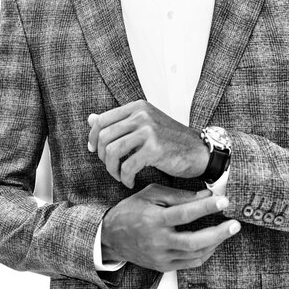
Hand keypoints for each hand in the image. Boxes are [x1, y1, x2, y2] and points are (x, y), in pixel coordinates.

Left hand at [88, 100, 208, 187]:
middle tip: (110, 166)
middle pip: (104, 136)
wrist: (198, 151)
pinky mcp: (154, 149)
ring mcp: (149, 131)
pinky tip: (130, 181)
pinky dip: (125, 178)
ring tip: (119, 176)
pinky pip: (127, 166)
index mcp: (137, 107)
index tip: (93, 150)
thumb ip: (118, 122)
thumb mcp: (144, 125)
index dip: (93, 137)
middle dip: (101, 156)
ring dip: (111, 169)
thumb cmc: (170, 140)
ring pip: (112, 151)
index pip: (102, 120)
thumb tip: (91, 118)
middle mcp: (142, 115)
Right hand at [101, 184, 240, 271]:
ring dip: (215, 242)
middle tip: (235, 223)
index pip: (185, 213)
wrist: (111, 236)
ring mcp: (160, 257)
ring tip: (227, 230)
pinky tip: (212, 241)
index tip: (223, 200)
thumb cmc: (132, 209)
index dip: (206, 207)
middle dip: (218, 233)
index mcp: (154, 219)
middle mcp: (158, 241)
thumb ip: (178, 195)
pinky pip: (189, 263)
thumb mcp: (151, 193)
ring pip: (195, 254)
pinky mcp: (163, 266)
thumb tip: (205, 194)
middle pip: (194, 241)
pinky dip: (204, 252)